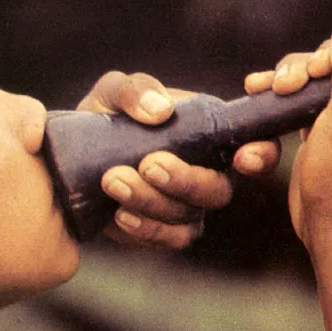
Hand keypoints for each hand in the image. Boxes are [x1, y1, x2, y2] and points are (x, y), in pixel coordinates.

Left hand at [76, 71, 280, 248]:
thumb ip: (136, 91)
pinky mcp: (162, 231)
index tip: (242, 157)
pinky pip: (165, 239)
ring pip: (188, 218)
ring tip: (113, 180)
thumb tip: (160, 111)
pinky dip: (143, 229)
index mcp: (210, 134)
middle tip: (148, 164)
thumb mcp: (114, 93)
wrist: (70, 157)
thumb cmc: (106, 118)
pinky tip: (118, 213)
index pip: (256, 147)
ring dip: (151, 202)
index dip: (261, 154)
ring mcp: (187, 207)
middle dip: (185, 180)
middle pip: (218, 191)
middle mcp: (208, 174)